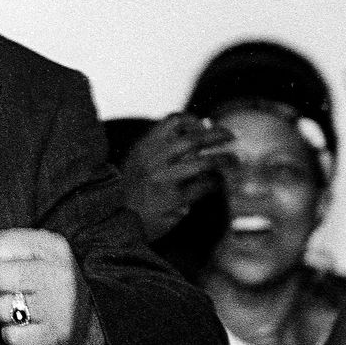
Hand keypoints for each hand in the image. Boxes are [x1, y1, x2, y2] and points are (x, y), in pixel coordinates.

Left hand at [0, 227, 76, 344]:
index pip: (0, 246)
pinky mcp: (55, 336)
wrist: (80, 323)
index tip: (11, 268)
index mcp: (53, 246)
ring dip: (2, 312)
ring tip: (21, 310)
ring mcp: (60, 307)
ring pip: (0, 308)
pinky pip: (11, 336)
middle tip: (13, 292)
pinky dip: (12, 335)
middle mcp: (61, 274)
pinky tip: (27, 329)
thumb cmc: (39, 280)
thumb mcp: (21, 252)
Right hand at [120, 112, 234, 239]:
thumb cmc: (132, 192)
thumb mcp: (138, 162)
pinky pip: (204, 186)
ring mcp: (163, 181)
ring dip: (224, 160)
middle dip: (218, 135)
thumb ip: (164, 147)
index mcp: (144, 147)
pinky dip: (215, 183)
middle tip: (232, 136)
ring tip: (234, 161)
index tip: (204, 126)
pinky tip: (217, 184)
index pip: (174, 121)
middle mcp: (153, 161)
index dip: (194, 121)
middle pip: (194, 139)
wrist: (111, 224)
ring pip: (204, 163)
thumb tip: (205, 126)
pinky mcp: (172, 201)